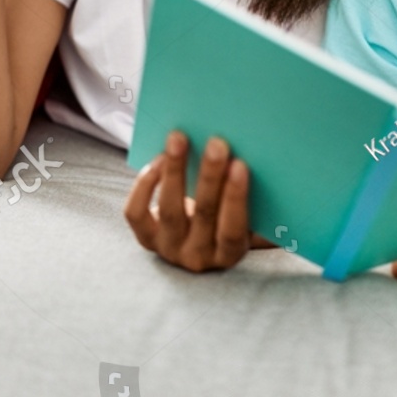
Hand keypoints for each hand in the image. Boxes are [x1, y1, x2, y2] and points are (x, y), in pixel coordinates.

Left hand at [125, 131, 257, 272]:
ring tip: (179, 139)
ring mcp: (169, 248)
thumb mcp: (250, 217)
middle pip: (203, 215)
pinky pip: (137, 212)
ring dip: (176, 170)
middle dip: (210, 176)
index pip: (233, 231)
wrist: (199, 237)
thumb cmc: (229, 217)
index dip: (236, 198)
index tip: (240, 165)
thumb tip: (259, 156)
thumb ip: (256, 199)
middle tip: (216, 143)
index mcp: (230, 254)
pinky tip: (158, 160)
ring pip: (169, 210)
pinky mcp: (146, 237)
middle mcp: (198, 257)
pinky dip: (145, 185)